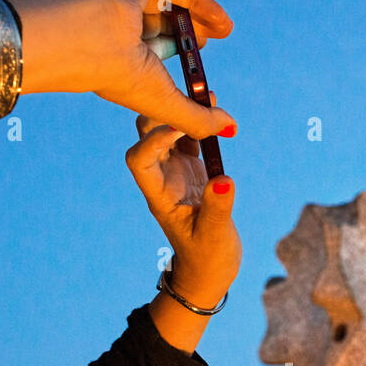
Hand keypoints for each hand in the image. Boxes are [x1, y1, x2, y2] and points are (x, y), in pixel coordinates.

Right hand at [7, 0, 235, 139]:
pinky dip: (202, 4)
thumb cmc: (123, 78)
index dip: (182, 60)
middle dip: (192, 35)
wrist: (94, 39)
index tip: (202, 72)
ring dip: (201, 18)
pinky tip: (223, 19)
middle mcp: (122, 28)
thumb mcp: (168, 106)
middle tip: (213, 41)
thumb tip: (231, 128)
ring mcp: (129, 1)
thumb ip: (199, 119)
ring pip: (172, 7)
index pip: (155, 54)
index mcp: (121, 56)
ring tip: (226, 29)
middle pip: (164, 27)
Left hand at [126, 91, 240, 307]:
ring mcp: (176, 172)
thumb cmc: (207, 260)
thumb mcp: (215, 238)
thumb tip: (224, 181)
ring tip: (209, 96)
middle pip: (147, 136)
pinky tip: (216, 111)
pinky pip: (189, 138)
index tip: (180, 128)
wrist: (208, 269)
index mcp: (159, 196)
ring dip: (185, 112)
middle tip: (194, 98)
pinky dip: (200, 122)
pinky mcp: (192, 170)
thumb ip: (218, 209)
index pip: (140, 160)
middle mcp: (162, 179)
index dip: (154, 140)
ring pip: (168, 131)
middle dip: (165, 113)